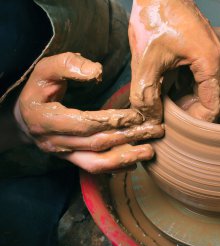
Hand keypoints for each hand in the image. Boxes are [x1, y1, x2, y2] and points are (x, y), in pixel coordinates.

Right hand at [16, 52, 163, 172]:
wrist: (26, 116)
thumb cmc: (39, 89)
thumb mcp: (46, 70)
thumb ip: (68, 65)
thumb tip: (96, 72)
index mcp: (45, 119)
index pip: (84, 124)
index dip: (111, 121)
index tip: (136, 116)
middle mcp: (53, 142)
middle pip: (96, 143)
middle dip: (128, 137)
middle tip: (155, 130)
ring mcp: (63, 154)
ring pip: (96, 163)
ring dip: (126, 158)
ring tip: (150, 151)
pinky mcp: (72, 160)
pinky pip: (95, 168)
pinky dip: (117, 166)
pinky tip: (136, 160)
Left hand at [129, 0, 219, 122]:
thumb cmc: (155, 17)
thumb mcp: (146, 61)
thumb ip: (146, 95)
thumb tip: (150, 119)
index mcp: (210, 62)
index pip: (216, 106)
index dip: (198, 122)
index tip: (178, 126)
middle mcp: (217, 59)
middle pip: (216, 100)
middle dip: (194, 113)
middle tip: (172, 116)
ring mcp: (212, 54)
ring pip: (209, 90)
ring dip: (191, 101)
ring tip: (168, 103)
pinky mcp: (203, 52)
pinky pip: (202, 78)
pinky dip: (188, 88)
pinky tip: (170, 87)